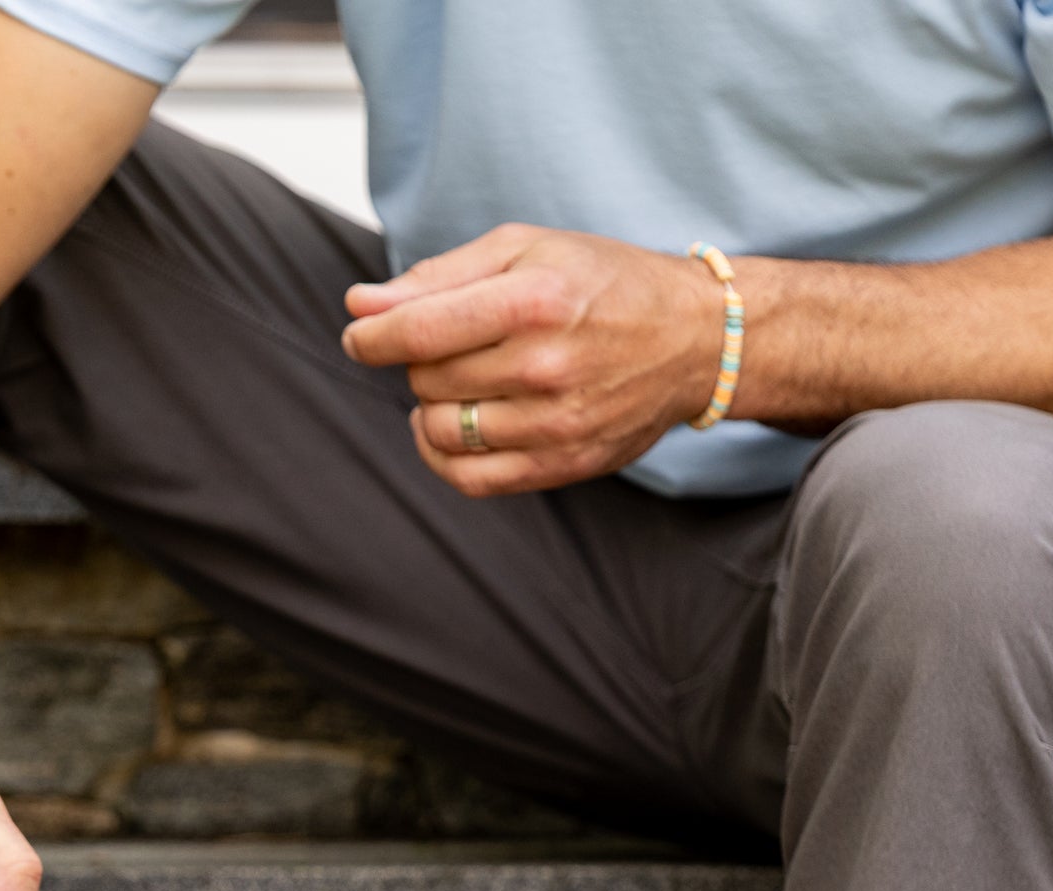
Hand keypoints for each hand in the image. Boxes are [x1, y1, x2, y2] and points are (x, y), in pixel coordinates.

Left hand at [340, 224, 726, 498]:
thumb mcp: (526, 250)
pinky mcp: (565, 463)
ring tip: (462, 380)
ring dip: (434, 405)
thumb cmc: (602, 283)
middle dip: (422, 359)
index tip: (361, 336)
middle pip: (426, 378)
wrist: (694, 338)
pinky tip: (452, 425)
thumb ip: (438, 276)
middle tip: (458, 342)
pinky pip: (468, 478)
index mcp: (536, 299)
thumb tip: (359, 306)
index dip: (372, 336)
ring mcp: (557, 421)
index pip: (418, 330)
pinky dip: (442, 454)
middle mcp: (546, 364)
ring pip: (441, 428)